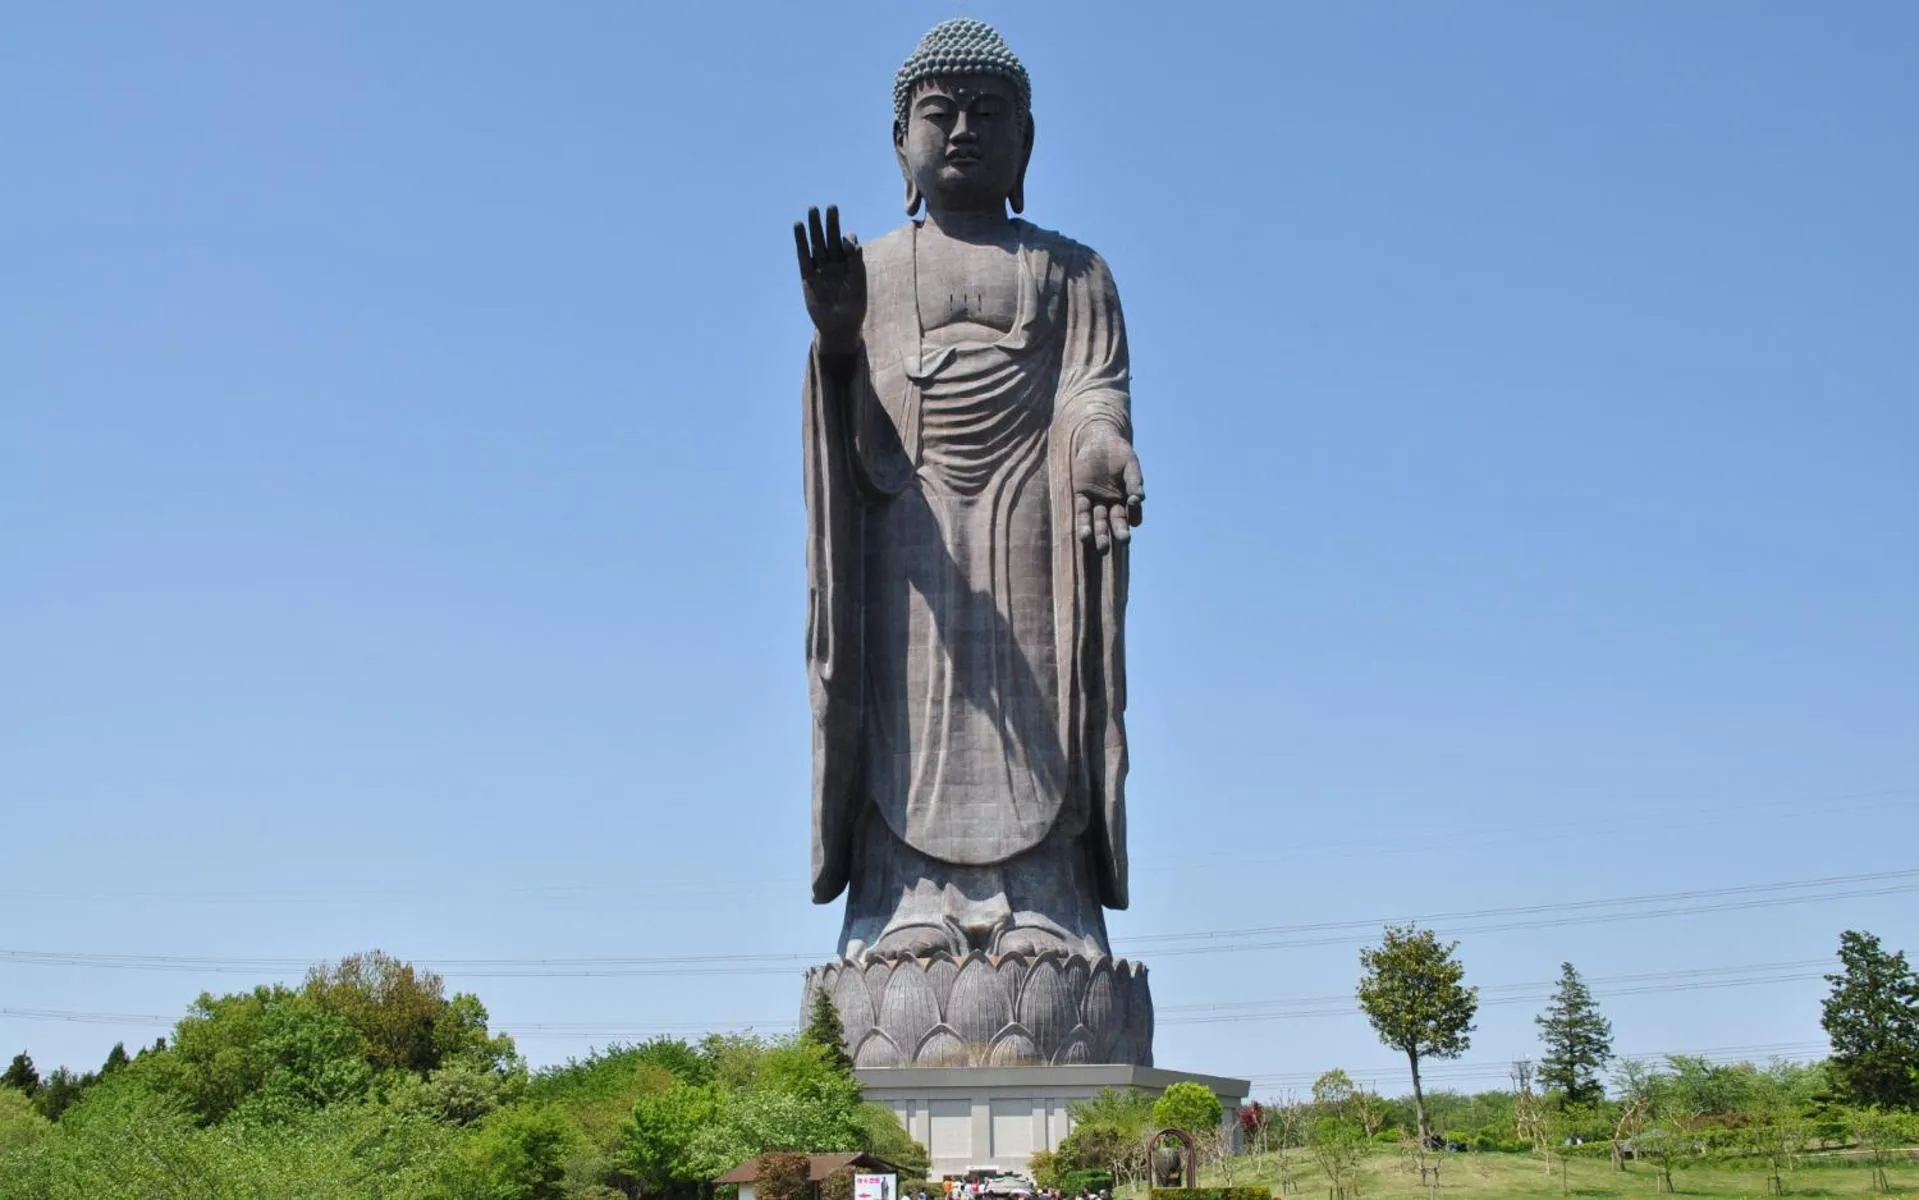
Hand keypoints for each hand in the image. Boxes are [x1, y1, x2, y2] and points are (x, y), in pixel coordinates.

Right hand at [793, 205, 864, 361]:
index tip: (847, 240)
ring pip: (817, 244)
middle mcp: (835, 264)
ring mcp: (821, 269)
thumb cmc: (854, 309)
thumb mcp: (859, 286)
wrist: (839, 328)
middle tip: (830, 207)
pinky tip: (798, 227)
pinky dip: (801, 242)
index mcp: (850, 265)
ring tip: (812, 210)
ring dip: (815, 228)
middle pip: (832, 239)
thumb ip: (857, 265)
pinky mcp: (808, 276)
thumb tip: (855, 244)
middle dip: (831, 224)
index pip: (848, 245)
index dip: (848, 239)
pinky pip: (804, 256)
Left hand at [1072, 429, 1144, 553]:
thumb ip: (1134, 481)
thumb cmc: (1118, 452)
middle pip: (1115, 520)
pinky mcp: (1081, 495)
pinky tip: (1085, 536)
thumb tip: (1140, 499)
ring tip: (1102, 548)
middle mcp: (1112, 502)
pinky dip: (1084, 524)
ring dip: (1100, 534)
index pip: (1132, 513)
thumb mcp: (1129, 464)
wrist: (1098, 438)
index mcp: (1126, 497)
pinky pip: (1082, 512)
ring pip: (1098, 520)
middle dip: (1118, 531)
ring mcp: (1096, 500)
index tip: (1134, 521)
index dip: (1134, 517)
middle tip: (1123, 541)